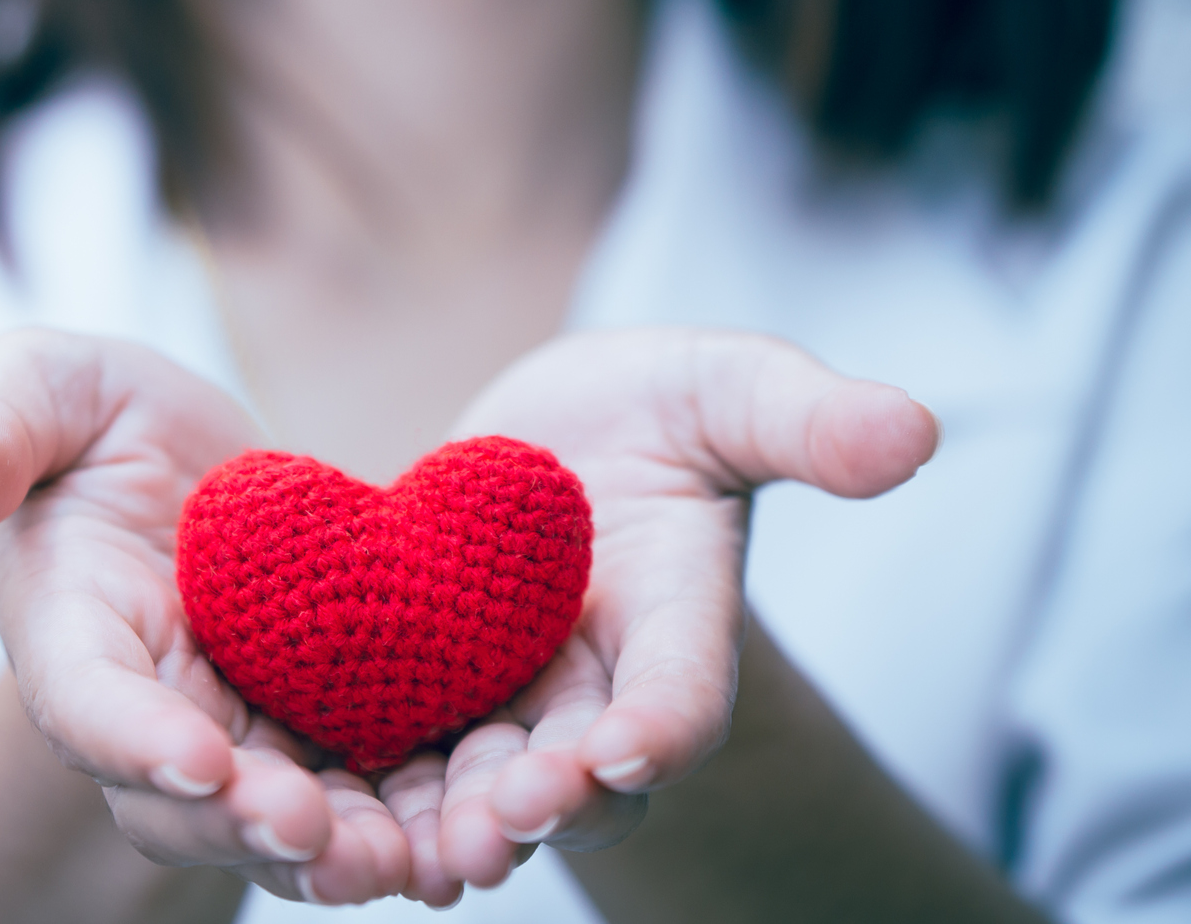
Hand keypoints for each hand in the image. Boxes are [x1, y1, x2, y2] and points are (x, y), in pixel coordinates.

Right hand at [0, 329, 411, 904]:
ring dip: (342, 852)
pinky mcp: (324, 731)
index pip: (85, 699)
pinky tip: (478, 827)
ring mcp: (239, 733)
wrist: (193, 461)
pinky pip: (367, 790)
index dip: (133, 739)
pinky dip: (416, 816)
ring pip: (282, 820)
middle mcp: (149, 708)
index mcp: (70, 628)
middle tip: (313, 832)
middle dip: (247, 825)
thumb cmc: (98, 417)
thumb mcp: (43, 381)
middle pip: (185, 799)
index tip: (197, 761)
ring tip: (414, 862)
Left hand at [384, 328, 938, 893]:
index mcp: (678, 617)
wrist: (549, 443)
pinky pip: (400, 758)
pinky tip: (327, 817)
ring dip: (456, 823)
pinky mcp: (424, 696)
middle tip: (508, 816)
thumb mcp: (727, 391)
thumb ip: (805, 417)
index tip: (634, 744)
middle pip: (585, 768)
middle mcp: (600, 686)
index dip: (668, 717)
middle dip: (551, 796)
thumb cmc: (656, 412)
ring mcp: (512, 703)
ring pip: (487, 786)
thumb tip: (915, 430)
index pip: (688, 684)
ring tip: (421, 852)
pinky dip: (373, 791)